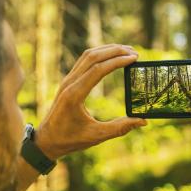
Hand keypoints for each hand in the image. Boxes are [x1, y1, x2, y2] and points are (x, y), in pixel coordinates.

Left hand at [34, 44, 146, 158]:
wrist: (46, 140)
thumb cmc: (70, 139)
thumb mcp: (96, 136)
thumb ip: (120, 128)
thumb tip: (143, 121)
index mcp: (75, 95)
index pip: (98, 69)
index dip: (117, 61)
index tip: (134, 58)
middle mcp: (69, 83)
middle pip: (93, 57)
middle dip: (115, 51)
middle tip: (135, 52)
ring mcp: (67, 80)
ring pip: (87, 55)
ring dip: (107, 50)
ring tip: (126, 51)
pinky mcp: (68, 81)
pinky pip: (84, 61)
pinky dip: (99, 55)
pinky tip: (111, 57)